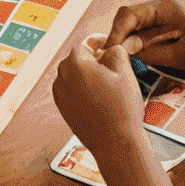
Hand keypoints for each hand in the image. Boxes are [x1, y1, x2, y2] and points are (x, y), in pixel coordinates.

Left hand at [51, 37, 145, 151]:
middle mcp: (62, 77)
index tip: (105, 44)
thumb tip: (109, 47)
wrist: (115, 142)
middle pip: (76, 59)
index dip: (97, 42)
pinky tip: (98, 98)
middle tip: (109, 65)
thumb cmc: (122, 108)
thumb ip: (115, 52)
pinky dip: (81, 89)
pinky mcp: (62, 108)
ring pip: (72, 75)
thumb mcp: (125, 72)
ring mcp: (60, 94)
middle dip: (91, 59)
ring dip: (85, 74)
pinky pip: (70, 90)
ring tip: (106, 84)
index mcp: (75, 64)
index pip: (84, 44)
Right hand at [102, 0, 184, 70]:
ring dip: (122, 40)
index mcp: (162, 7)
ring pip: (130, 23)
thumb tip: (125, 52)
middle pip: (125, 17)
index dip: (115, 33)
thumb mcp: (181, 54)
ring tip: (116, 58)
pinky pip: (138, 28)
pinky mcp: (159, 21)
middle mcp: (156, 5)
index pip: (128, 15)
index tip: (109, 52)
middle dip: (116, 37)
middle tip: (109, 58)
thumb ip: (152, 52)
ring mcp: (157, 12)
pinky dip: (131, 41)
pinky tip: (130, 55)